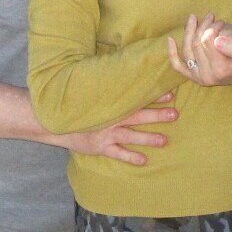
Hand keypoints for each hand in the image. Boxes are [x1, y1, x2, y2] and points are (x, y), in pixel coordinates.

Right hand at [57, 94, 176, 164]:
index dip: (153, 97)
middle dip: (156, 115)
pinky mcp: (100, 147)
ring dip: (148, 138)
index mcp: (111, 104)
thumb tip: (125, 71)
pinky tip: (143, 160)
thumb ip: (108, 86)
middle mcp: (111, 118)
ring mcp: (106, 133)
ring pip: (130, 135)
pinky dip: (130, 157)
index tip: (169, 95)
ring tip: (164, 141)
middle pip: (137, 116)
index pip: (135, 98)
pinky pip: (117, 153)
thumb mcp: (92, 94)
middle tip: (174, 114)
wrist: (57, 122)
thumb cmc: (79, 106)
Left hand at [166, 14, 231, 87]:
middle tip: (211, 16)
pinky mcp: (192, 76)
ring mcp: (198, 77)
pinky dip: (172, 53)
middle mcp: (207, 76)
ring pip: (187, 49)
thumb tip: (218, 40)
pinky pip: (178, 66)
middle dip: (203, 26)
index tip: (221, 21)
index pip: (207, 41)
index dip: (213, 27)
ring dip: (189, 30)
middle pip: (197, 43)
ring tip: (194, 17)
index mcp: (221, 70)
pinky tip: (170, 40)